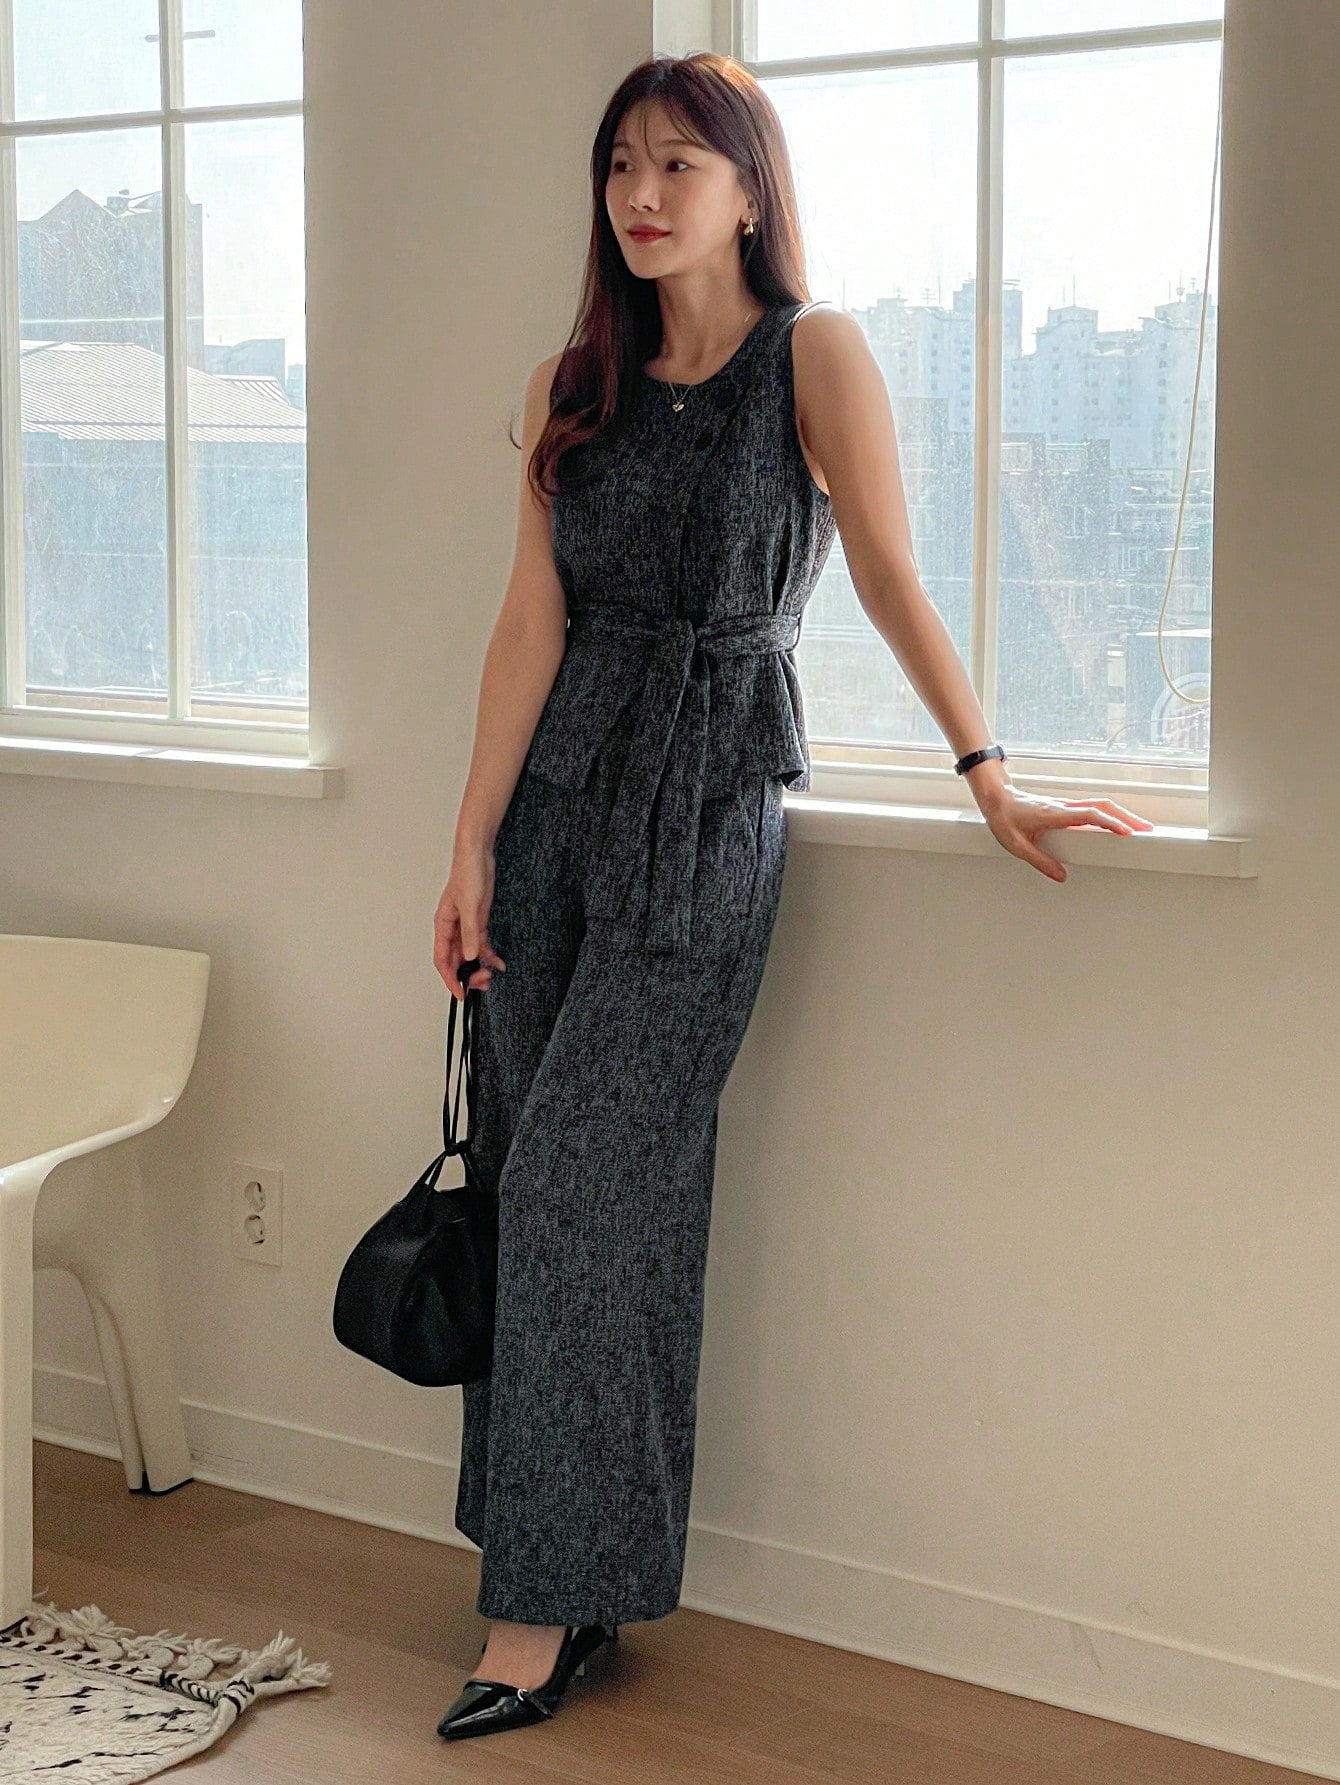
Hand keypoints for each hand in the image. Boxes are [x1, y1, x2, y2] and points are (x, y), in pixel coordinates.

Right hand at [433, 844, 507, 997]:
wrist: (478, 857)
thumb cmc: (467, 875)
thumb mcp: (471, 907)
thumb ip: (471, 933)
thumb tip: (470, 956)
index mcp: (443, 925)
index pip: (442, 959)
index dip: (449, 978)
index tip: (460, 993)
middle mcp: (452, 929)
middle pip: (456, 960)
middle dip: (467, 975)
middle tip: (483, 983)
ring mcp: (466, 926)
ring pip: (469, 954)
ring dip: (479, 967)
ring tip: (491, 977)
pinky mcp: (478, 922)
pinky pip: (481, 944)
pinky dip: (489, 955)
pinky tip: (499, 964)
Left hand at [972, 783, 1155, 882]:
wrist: (996, 798)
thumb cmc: (1003, 818)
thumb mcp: (1017, 845)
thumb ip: (1040, 861)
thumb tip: (1061, 876)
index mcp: (1055, 814)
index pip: (1089, 815)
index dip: (1110, 823)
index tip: (1127, 832)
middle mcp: (1064, 807)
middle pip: (1103, 806)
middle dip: (1127, 817)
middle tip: (1146, 830)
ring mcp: (1066, 806)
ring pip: (1100, 805)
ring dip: (1121, 814)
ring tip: (1138, 828)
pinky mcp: (1065, 808)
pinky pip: (1092, 809)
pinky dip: (1109, 815)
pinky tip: (1115, 825)